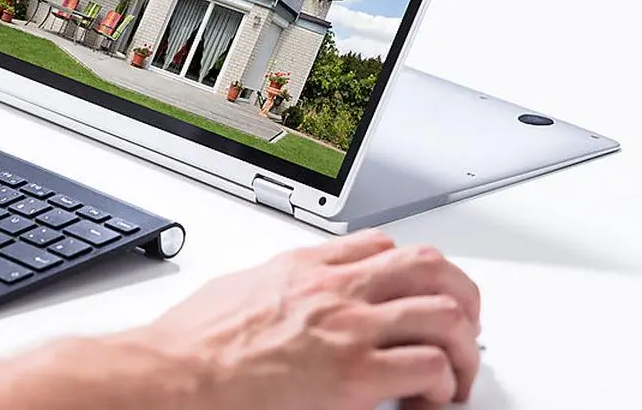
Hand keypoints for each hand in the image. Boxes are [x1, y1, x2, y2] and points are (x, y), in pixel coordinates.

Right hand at [144, 231, 479, 409]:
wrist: (178, 372)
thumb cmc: (196, 340)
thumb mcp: (241, 287)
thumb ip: (277, 287)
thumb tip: (285, 299)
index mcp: (306, 266)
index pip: (381, 246)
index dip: (413, 270)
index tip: (417, 293)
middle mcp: (336, 289)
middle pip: (429, 268)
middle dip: (459, 297)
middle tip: (462, 327)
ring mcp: (350, 328)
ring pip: (445, 314)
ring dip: (463, 347)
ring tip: (457, 373)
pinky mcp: (355, 375)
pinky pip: (429, 367)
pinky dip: (444, 385)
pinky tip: (431, 399)